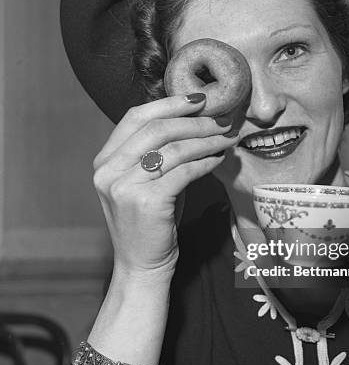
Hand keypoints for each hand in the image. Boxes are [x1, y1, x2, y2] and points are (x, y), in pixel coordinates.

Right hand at [92, 95, 238, 274]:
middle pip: (157, 129)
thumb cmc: (150, 220)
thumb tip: (198, 120)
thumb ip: (159, 151)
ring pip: (174, 149)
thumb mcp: (145, 181)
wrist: (141, 266)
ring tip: (226, 139)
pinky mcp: (147, 203)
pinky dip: (206, 162)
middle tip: (222, 121)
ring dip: (207, 141)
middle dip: (195, 121)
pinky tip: (218, 159)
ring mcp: (124, 187)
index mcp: (105, 160)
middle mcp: (109, 170)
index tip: (199, 99)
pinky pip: (185, 172)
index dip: (169, 103)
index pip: (136, 117)